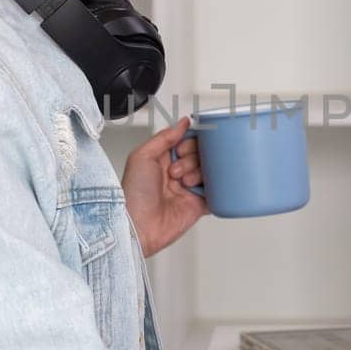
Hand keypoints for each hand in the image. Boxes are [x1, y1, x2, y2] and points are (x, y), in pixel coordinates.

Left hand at [121, 116, 207, 258]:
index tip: (183, 148)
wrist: (139, 226)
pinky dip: (217, 187)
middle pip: (200, 154)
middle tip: (177, 170)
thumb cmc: (133, 195)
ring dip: (199, 173)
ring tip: (184, 183)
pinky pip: (216, 192)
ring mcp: (188, 189)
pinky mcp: (198, 204)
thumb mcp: (142, 156)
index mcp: (162, 160)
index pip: (186, 141)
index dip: (189, 142)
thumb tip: (182, 123)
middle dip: (192, 159)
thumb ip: (163, 137)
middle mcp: (176, 173)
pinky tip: (208, 185)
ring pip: (208, 170)